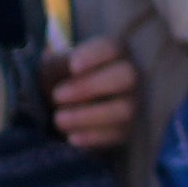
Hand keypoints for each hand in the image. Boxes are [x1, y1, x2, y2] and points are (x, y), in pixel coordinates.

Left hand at [47, 35, 137, 151]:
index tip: (72, 67)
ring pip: (124, 109)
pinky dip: (93, 137)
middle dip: (90, 87)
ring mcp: (131, 104)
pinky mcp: (126, 130)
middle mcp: (129, 76)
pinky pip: (116, 135)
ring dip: (88, 116)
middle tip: (57, 96)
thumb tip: (70, 68)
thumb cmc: (62, 78)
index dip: (94, 56)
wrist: (64, 106)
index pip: (112, 49)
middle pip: (126, 76)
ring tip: (58, 119)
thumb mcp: (56, 66)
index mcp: (114, 53)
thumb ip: (61, 64)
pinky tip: (71, 137)